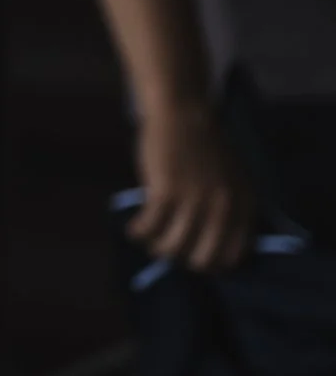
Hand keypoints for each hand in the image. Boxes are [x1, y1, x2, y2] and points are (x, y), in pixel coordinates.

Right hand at [130, 102, 254, 272]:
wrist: (182, 112)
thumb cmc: (205, 145)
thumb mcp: (232, 181)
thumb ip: (230, 210)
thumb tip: (210, 243)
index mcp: (244, 207)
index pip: (232, 257)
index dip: (210, 263)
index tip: (193, 254)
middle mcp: (222, 209)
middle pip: (201, 260)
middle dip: (182, 259)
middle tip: (169, 248)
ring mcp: (193, 201)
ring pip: (172, 248)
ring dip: (156, 249)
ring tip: (148, 240)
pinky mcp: (164, 192)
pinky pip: (149, 226)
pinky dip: (137, 232)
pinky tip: (132, 228)